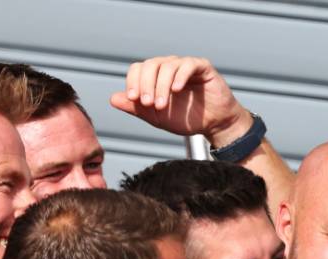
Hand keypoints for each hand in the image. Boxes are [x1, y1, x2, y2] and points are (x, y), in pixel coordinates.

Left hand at [109, 56, 251, 144]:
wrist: (214, 125)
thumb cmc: (187, 119)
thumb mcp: (157, 117)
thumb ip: (136, 108)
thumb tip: (113, 99)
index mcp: (156, 76)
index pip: (138, 69)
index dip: (134, 82)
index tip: (134, 100)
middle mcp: (169, 67)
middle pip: (150, 65)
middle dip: (146, 85)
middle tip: (148, 104)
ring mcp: (186, 65)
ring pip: (167, 65)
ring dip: (161, 86)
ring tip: (162, 105)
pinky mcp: (203, 67)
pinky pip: (188, 65)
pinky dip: (180, 76)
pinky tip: (176, 90)